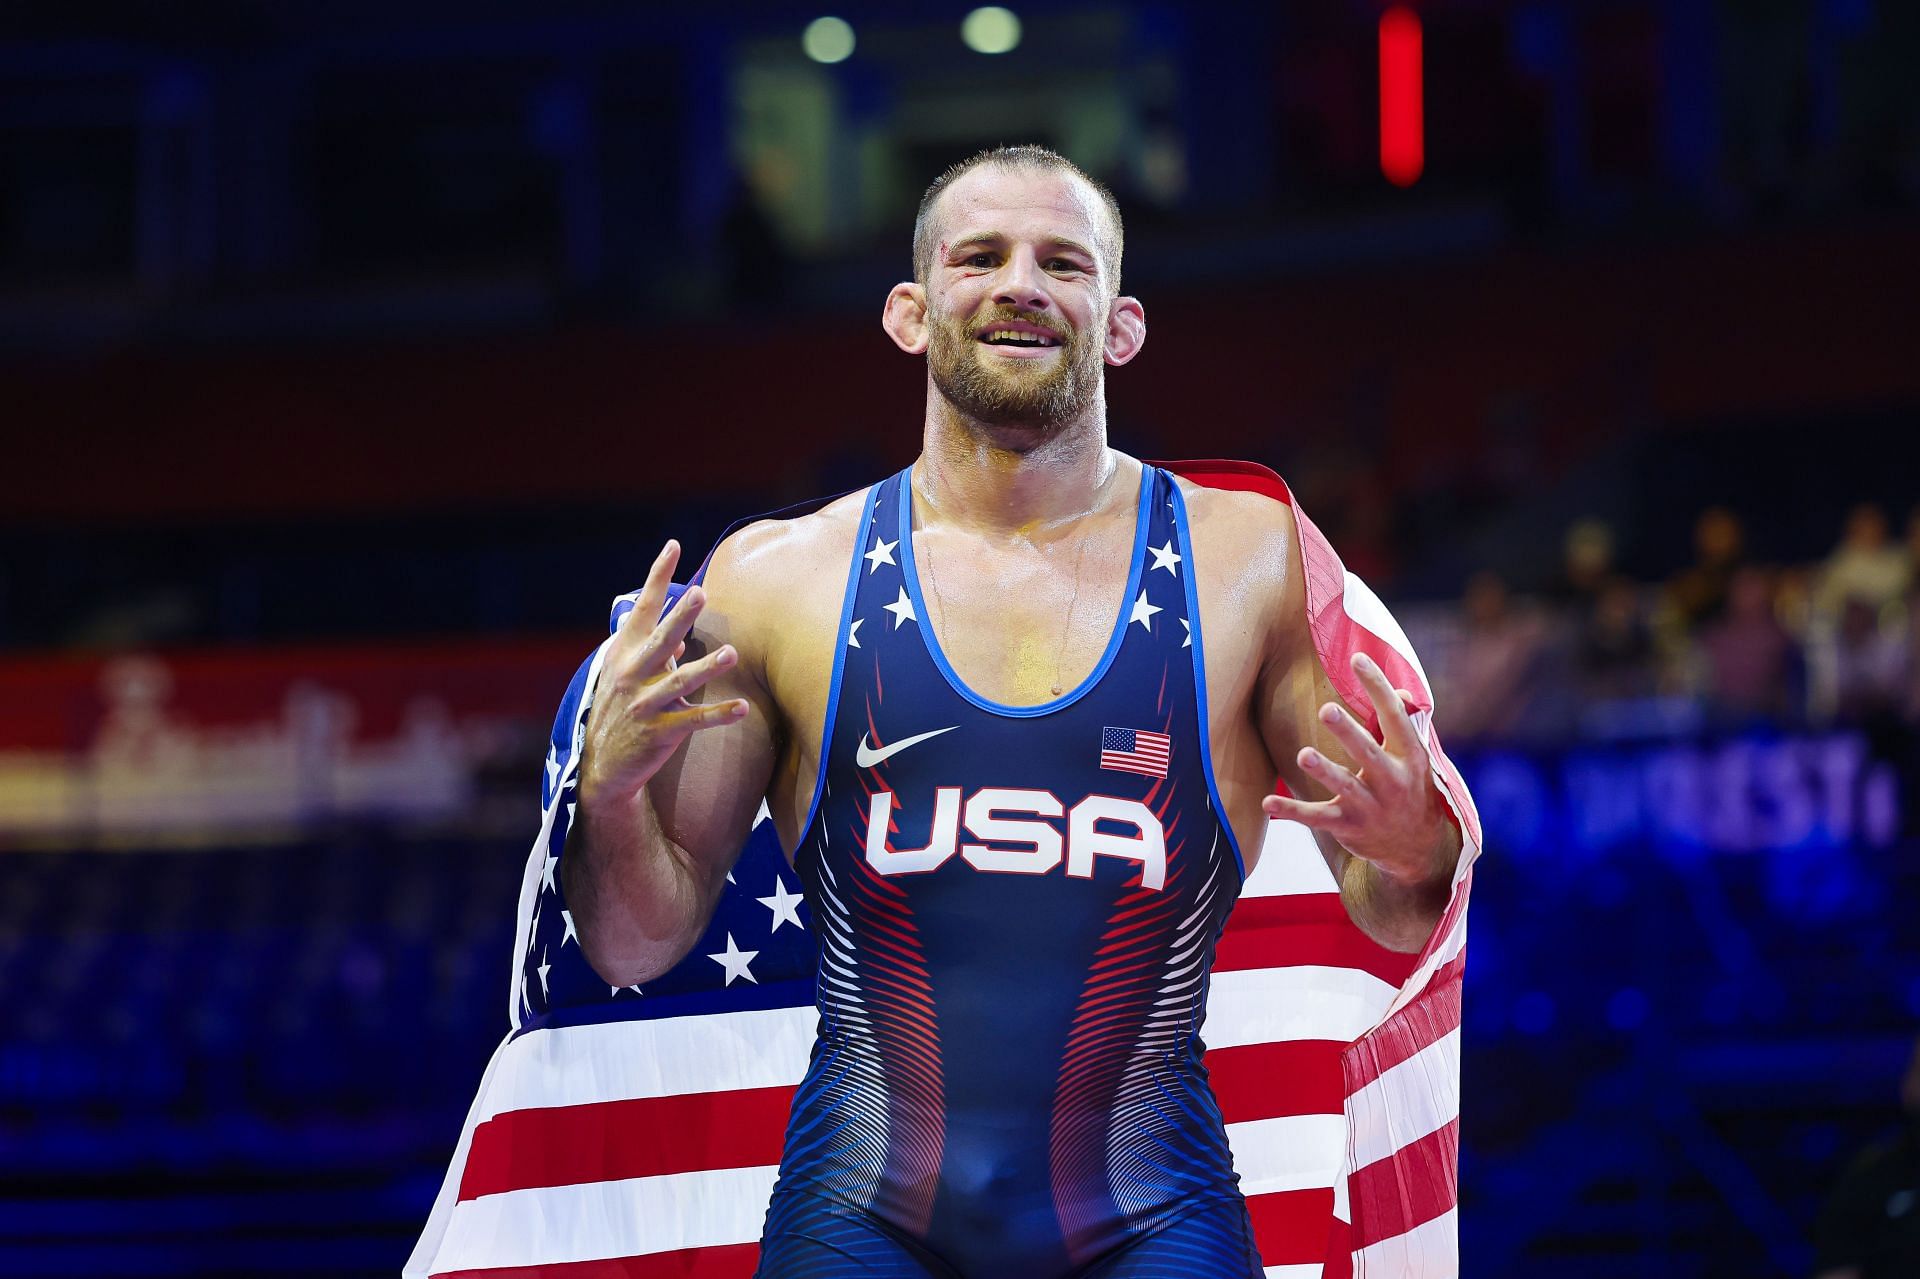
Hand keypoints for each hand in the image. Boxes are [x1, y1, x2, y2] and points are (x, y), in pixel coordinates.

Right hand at [578, 540, 750, 805]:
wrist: (603, 765)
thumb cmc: (620, 710)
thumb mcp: (625, 674)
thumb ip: (653, 651)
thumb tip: (683, 636)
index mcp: (625, 652)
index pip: (642, 607)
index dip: (657, 576)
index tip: (674, 546)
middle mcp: (632, 674)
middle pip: (660, 639)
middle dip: (680, 616)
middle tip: (701, 593)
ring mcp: (645, 704)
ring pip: (679, 682)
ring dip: (706, 667)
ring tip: (730, 653)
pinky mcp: (659, 733)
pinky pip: (694, 721)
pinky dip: (718, 714)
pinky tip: (743, 707)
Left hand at [1260, 651, 1450, 883]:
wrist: (1419, 848)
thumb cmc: (1411, 788)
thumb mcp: (1415, 757)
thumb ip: (1402, 723)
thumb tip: (1399, 687)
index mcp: (1409, 755)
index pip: (1394, 716)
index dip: (1377, 686)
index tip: (1358, 658)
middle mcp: (1392, 780)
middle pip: (1368, 753)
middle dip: (1348, 733)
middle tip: (1327, 709)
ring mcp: (1371, 806)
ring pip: (1345, 786)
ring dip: (1324, 771)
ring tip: (1303, 754)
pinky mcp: (1348, 826)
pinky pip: (1317, 818)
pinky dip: (1292, 811)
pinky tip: (1267, 802)